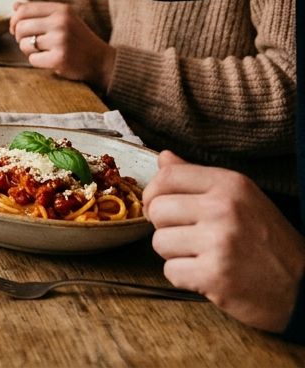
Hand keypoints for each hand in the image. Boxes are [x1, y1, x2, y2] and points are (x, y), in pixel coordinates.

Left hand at [8, 1, 115, 86]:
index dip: (14, 20)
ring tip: (43, 51)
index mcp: (62, 10)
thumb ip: (40, 12)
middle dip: (19, 37)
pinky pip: (32, 59)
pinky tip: (49, 60)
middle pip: (21, 27)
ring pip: (24, 44)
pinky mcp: (59, 58)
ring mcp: (61, 40)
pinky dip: (37, 61)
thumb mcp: (64, 19)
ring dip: (29, 50)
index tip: (15, 29)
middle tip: (30, 43)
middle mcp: (61, 22)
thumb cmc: (78, 39)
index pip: (24, 10)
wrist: (101, 61)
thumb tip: (15, 6)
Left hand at [145, 151, 304, 331]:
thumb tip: (163, 157)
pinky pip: (170, 271)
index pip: (167, 176)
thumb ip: (198, 178)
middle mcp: (224, 208)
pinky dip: (185, 278)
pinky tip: (209, 275)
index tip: (161, 207)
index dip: (155, 193)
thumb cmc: (269, 242)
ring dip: (176, 254)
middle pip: (158, 210)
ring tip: (205, 257)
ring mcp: (219, 242)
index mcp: (232, 184)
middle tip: (193, 238)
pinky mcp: (214, 274)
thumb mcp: (242, 199)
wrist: (302, 288)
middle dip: (167, 227)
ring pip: (159, 242)